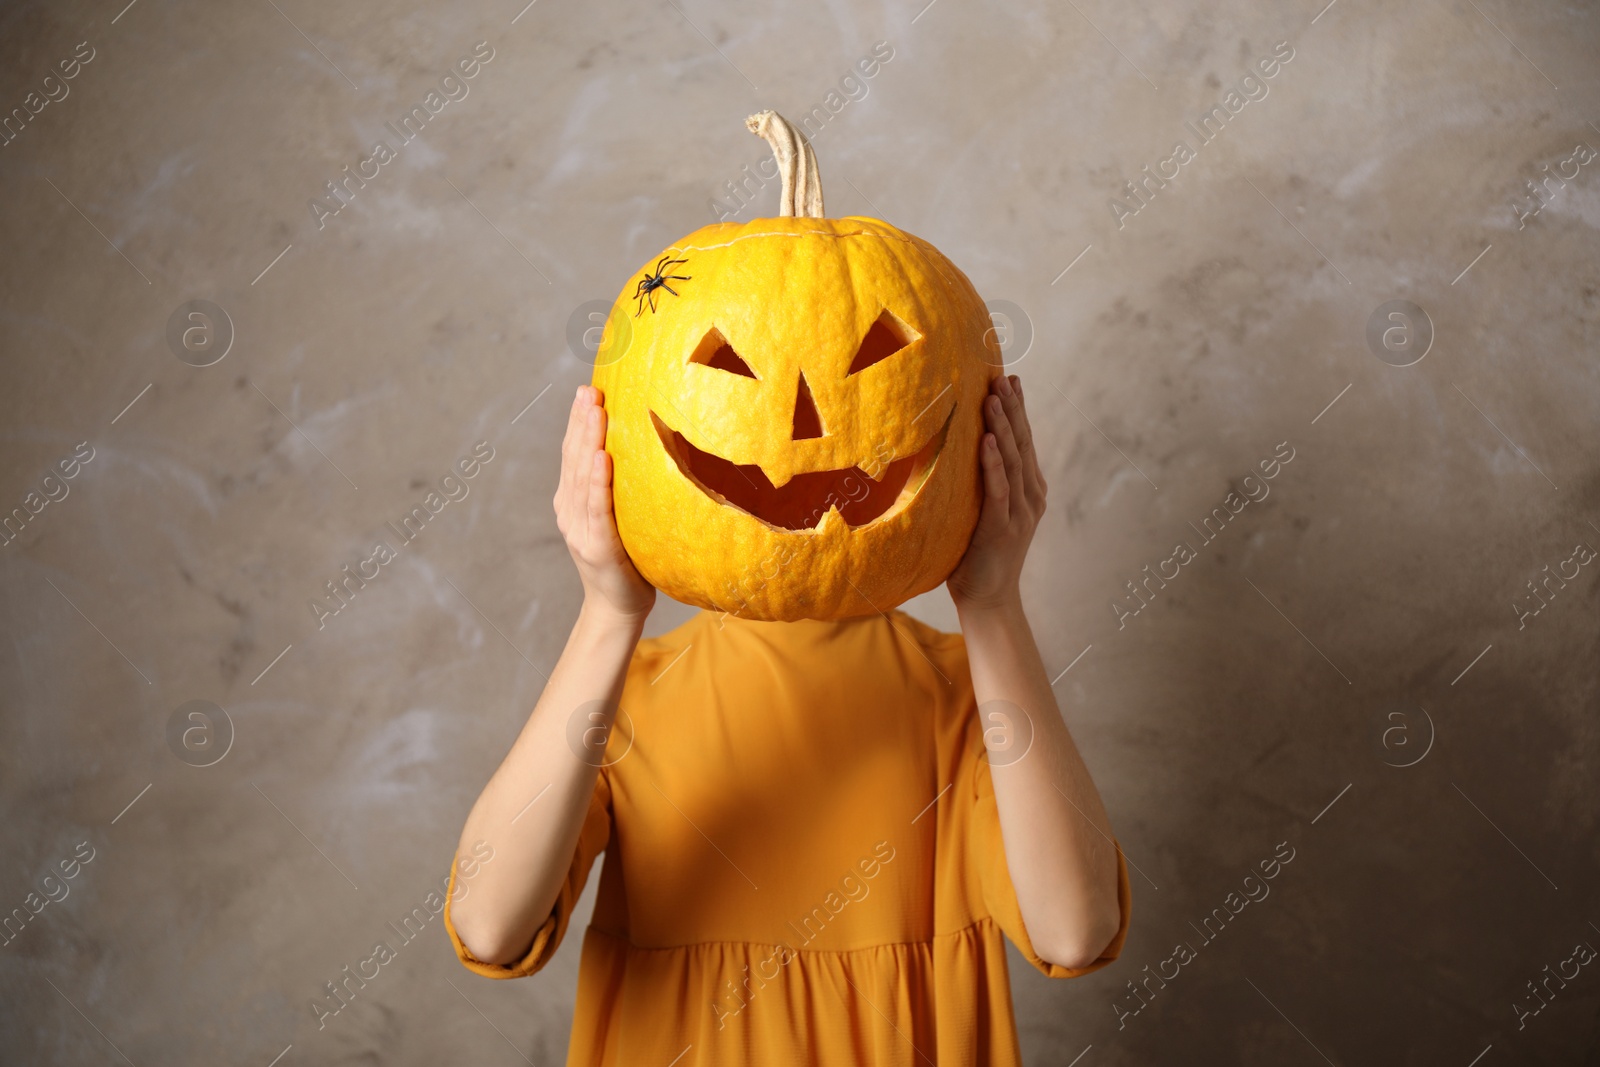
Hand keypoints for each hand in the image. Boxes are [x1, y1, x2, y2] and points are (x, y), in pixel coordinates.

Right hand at [554, 385, 654, 624]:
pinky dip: (598, 483)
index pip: (574, 455)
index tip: (587, 390)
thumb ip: (620, 489)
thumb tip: (646, 451)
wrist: (618, 608)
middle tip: (588, 390)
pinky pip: (598, 509)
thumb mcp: (621, 518)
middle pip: (574, 459)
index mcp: (573, 502)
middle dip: (580, 422)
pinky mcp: (598, 547)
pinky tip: (602, 459)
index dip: (577, 423)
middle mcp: (571, 512)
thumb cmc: (628, 560)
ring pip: (582, 478)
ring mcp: (581, 530)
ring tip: (594, 411)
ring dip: (587, 442)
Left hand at [947, 374, 1046, 613]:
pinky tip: (990, 441)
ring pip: (1014, 461)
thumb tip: (957, 451)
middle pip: (1023, 444)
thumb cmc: (976, 554)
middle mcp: (1029, 497)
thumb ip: (980, 483)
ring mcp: (1019, 512)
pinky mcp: (1003, 528)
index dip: (1018, 411)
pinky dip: (996, 464)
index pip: (1023, 442)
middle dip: (1013, 409)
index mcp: (1027, 490)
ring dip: (1004, 427)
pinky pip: (999, 489)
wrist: (988, 599)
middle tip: (1003, 378)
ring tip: (994, 399)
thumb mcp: (980, 511)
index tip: (1010, 380)